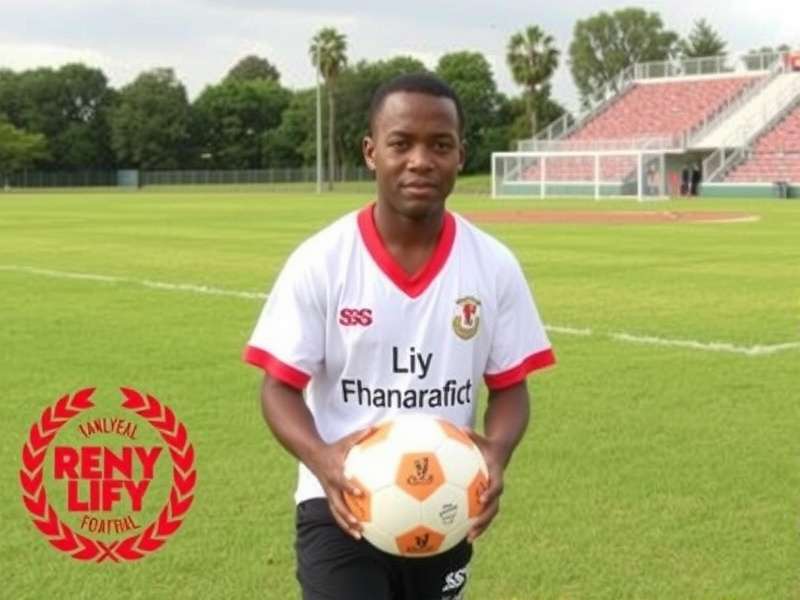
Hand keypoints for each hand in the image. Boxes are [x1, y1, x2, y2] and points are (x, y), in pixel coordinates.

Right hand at [307, 426, 374, 539]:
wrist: (313, 456)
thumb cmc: (333, 448)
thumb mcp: (344, 441)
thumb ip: (359, 435)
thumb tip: (375, 427)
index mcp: (334, 473)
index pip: (342, 482)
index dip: (350, 488)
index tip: (360, 494)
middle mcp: (331, 486)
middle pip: (337, 504)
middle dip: (347, 515)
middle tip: (359, 524)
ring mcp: (329, 494)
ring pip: (336, 513)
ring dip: (346, 525)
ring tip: (359, 536)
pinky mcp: (331, 498)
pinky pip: (337, 513)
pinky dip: (346, 524)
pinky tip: (357, 533)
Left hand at [463, 428, 507, 542]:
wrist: (500, 453)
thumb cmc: (487, 445)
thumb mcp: (482, 439)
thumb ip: (473, 435)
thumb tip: (462, 428)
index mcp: (495, 475)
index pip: (497, 486)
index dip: (491, 492)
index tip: (482, 497)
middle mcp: (495, 488)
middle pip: (494, 507)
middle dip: (486, 518)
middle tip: (474, 527)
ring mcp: (491, 496)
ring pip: (489, 515)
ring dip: (480, 527)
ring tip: (468, 538)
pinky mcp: (485, 501)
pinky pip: (479, 513)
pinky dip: (470, 522)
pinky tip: (454, 532)